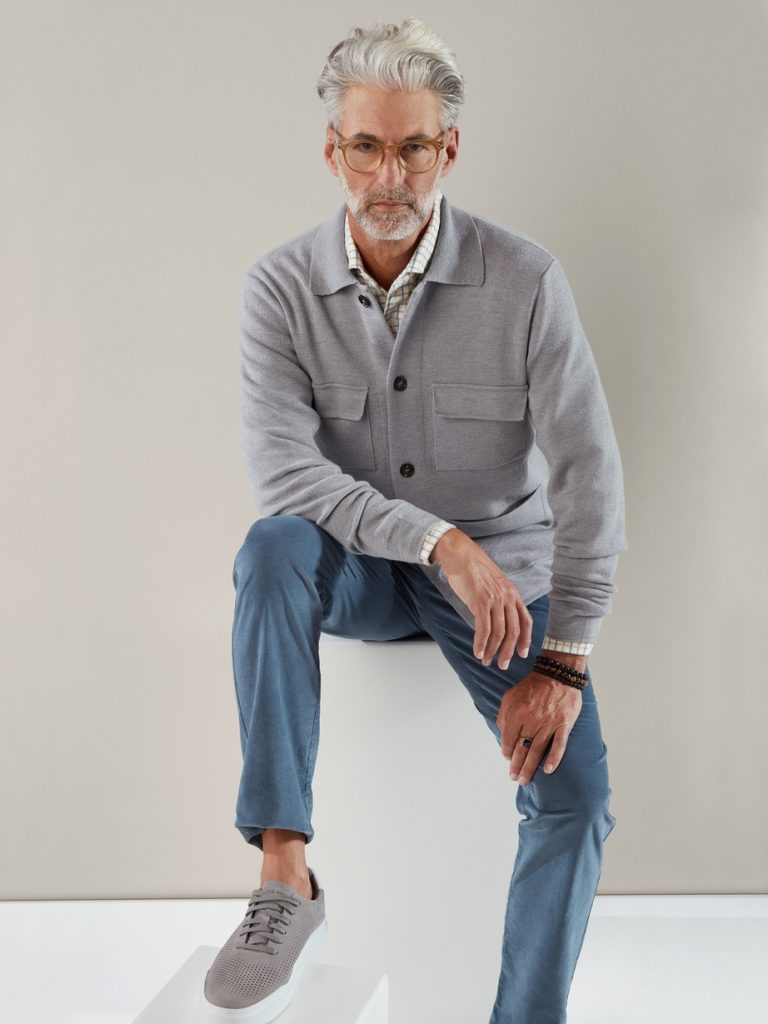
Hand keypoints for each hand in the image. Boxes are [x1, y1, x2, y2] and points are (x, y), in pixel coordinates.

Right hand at [431, 529, 531, 667]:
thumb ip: (499, 601)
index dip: (526, 639)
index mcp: (513, 593)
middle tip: (502, 665)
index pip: (526, 620)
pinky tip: (477, 651)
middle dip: (508, 651)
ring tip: (486, 660)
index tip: (522, 653)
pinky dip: (480, 643)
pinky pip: (483, 628)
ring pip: (498, 633)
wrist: (461, 555)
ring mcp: (495, 599)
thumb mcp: (494, 585)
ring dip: (492, 650)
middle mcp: (507, 597)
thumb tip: (496, 622)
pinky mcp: (481, 601)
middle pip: (513, 631)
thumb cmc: (474, 570)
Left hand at [496, 672, 581, 783]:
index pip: (508, 739)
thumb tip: (502, 734)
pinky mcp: (563, 724)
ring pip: (537, 750)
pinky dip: (553, 758)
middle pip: (521, 748)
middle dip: (516, 765)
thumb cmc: (532, 686)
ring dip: (530, 767)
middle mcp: (532, 720)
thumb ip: (503, 714)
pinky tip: (547, 770)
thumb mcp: (510, 696)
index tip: (507, 759)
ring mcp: (549, 724)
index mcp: (517, 713)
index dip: (506, 751)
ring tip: (524, 780)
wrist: (557, 675)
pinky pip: (559, 745)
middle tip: (514, 778)